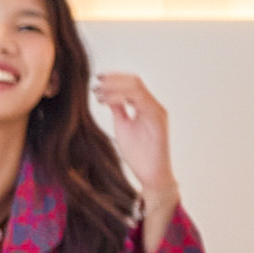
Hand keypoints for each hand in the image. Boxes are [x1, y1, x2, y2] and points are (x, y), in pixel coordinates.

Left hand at [93, 73, 177, 199]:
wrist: (152, 174)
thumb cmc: (139, 154)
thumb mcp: (123, 126)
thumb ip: (119, 109)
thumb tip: (108, 94)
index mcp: (146, 106)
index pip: (132, 84)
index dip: (115, 78)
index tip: (97, 79)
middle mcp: (154, 106)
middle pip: (135, 81)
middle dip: (113, 79)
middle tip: (96, 82)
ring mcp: (157, 112)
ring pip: (137, 88)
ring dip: (115, 86)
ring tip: (98, 92)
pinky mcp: (157, 121)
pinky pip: (141, 101)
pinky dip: (122, 97)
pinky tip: (107, 100)